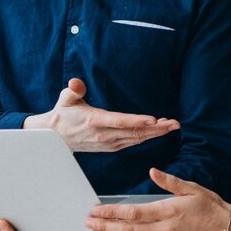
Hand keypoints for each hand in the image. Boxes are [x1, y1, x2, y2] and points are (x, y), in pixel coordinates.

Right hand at [23, 78, 178, 151]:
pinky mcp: (112, 146)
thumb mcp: (64, 99)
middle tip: (174, 123)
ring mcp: (109, 143)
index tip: (154, 119)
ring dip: (155, 133)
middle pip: (134, 132)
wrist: (55, 137)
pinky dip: (147, 136)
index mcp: (94, 121)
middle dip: (157, 128)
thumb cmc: (63, 114)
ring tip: (172, 125)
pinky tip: (158, 129)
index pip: (119, 121)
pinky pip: (133, 141)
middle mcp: (104, 135)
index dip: (137, 121)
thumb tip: (76, 83)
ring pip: (136, 138)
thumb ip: (73, 90)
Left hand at [86, 168, 230, 230]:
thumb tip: (153, 171)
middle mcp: (164, 230)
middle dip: (105, 226)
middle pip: (127, 230)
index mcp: (168, 212)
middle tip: (88, 222)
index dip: (112, 213)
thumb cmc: (211, 208)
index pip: (132, 213)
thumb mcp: (193, 188)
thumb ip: (170, 182)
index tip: (97, 210)